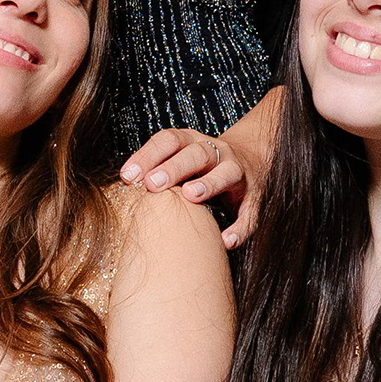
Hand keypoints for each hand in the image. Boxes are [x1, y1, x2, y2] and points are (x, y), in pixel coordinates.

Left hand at [119, 127, 253, 248]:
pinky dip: (240, 226)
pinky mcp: (254, 196)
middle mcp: (217, 152)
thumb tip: (125, 183)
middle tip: (153, 183)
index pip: (168, 141)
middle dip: (174, 167)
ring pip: (226, 173)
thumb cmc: (202, 167)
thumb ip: (157, 169)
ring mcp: (238, 172)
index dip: (147, 156)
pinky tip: (226, 240)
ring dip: (209, 183)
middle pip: (196, 154)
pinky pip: (250, 211)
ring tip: (191, 196)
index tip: (127, 176)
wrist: (253, 159)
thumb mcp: (181, 160)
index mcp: (192, 141)